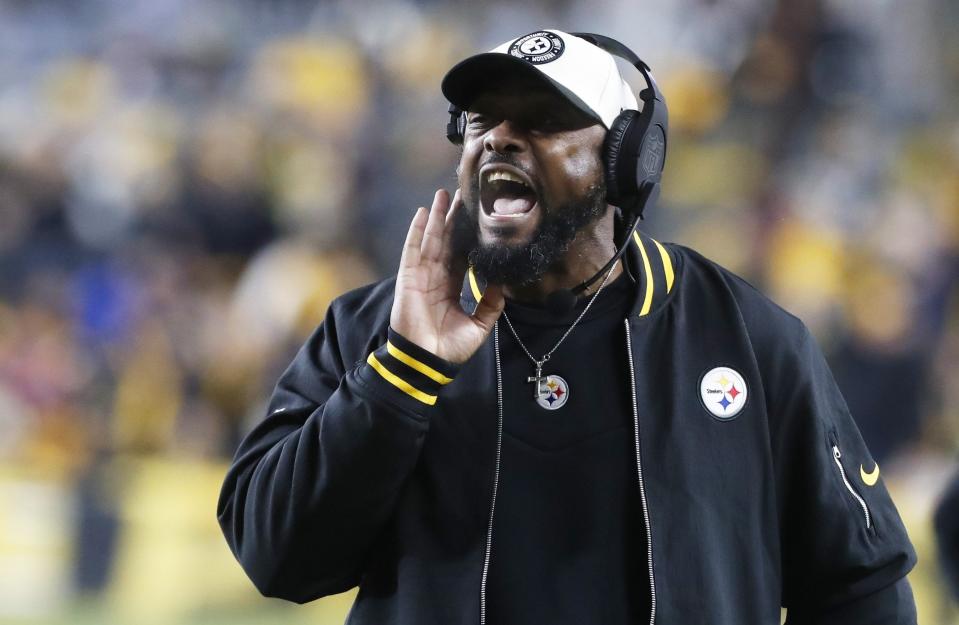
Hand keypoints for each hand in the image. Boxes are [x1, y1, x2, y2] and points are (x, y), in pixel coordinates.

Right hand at [390, 189, 503, 363]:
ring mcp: (421, 276)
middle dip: (454, 218)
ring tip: (444, 194)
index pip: (463, 255)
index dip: (470, 236)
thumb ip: (491, 303)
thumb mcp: (480, 325)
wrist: (427, 361)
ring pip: (431, 239)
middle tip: (464, 193)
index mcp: (452, 287)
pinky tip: (423, 213)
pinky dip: (417, 231)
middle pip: (447, 241)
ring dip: (437, 216)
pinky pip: (412, 250)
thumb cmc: (450, 348)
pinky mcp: (408, 278)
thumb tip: (502, 281)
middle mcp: (436, 278)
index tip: (479, 216)